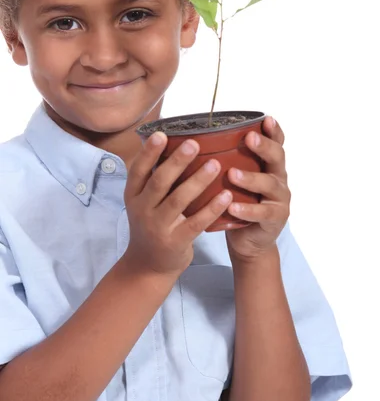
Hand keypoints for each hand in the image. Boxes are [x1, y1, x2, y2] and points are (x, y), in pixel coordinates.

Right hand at [123, 133, 232, 279]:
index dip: (149, 152)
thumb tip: (173, 145)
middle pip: (159, 181)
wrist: (147, 267)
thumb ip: (154, 181)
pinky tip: (225, 195)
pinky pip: (195, 223)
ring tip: (216, 165)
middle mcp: (142, 209)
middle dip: (177, 161)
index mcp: (134, 196)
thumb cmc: (152, 226)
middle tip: (194, 143)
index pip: (138, 170)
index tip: (161, 133)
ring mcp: (158, 227)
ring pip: (178, 200)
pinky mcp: (175, 242)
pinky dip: (211, 208)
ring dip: (198, 181)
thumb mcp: (143, 203)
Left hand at [225, 117, 290, 262]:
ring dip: (250, 178)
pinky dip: (247, 210)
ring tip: (232, 174)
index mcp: (269, 165)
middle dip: (264, 147)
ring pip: (269, 184)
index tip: (266, 118)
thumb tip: (197, 138)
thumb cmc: (238, 203)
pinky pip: (262, 213)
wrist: (248, 240)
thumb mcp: (236, 180)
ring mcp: (279, 199)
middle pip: (277, 158)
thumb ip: (228, 161)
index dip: (274, 130)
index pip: (276, 143)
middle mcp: (278, 178)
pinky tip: (233, 207)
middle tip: (249, 138)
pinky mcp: (275, 218)